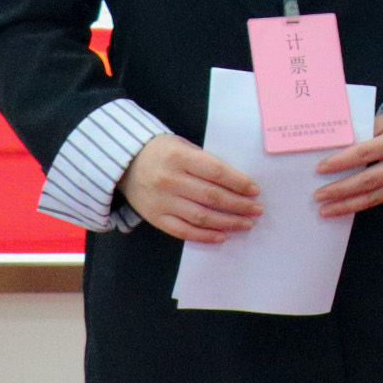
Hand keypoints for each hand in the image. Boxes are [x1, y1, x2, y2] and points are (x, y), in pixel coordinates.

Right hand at [122, 133, 261, 243]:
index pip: (216, 172)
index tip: (255, 190)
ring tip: (246, 223)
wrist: (124, 164)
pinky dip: (205, 236)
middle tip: (257, 210)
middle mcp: (170, 180)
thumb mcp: (183, 146)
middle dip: (238, 205)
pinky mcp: (155, 218)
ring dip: (227, 222)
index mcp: (180, 157)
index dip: (239, 183)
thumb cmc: (161, 151)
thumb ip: (205, 162)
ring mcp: (162, 202)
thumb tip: (237, 182)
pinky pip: (183, 231)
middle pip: (211, 196)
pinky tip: (222, 236)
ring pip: (200, 217)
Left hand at [313, 109, 382, 215]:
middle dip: (340, 190)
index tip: (320, 169)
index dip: (341, 162)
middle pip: (367, 180)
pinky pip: (380, 200)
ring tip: (325, 209)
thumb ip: (362, 135)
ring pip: (373, 197)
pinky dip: (360, 205)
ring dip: (346, 205)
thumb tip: (332, 151)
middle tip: (318, 195)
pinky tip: (344, 207)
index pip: (364, 153)